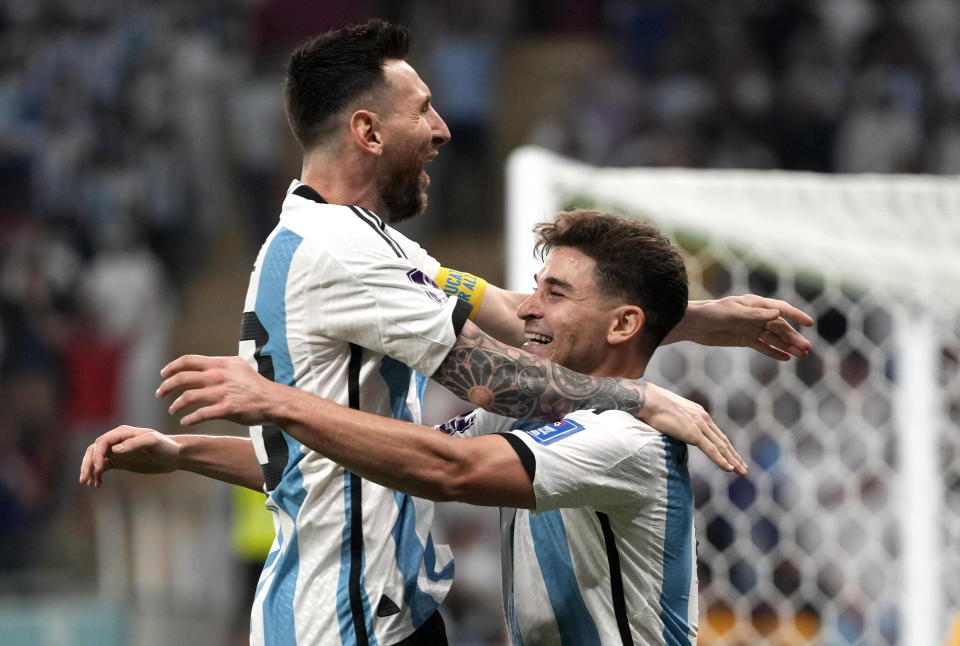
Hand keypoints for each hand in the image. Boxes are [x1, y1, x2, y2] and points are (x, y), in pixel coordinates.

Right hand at [79, 425, 179, 487]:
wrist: (175, 456)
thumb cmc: (166, 447)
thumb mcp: (153, 443)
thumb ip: (135, 443)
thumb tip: (114, 449)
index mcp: (123, 433)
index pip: (102, 442)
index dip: (97, 455)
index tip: (99, 469)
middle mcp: (117, 441)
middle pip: (94, 450)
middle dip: (87, 464)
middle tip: (85, 479)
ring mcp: (118, 451)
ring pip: (96, 459)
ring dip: (89, 470)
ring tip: (89, 483)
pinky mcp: (121, 461)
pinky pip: (104, 467)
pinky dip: (97, 474)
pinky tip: (97, 484)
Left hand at [156, 354, 278, 426]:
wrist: (273, 401)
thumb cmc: (256, 385)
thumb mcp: (239, 367)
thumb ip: (220, 365)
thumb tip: (205, 365)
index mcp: (220, 364)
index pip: (188, 361)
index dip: (172, 367)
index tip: (164, 375)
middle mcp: (218, 376)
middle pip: (183, 378)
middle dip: (167, 386)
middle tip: (160, 394)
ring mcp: (222, 393)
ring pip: (188, 397)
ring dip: (175, 405)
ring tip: (172, 410)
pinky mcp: (226, 409)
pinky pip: (200, 414)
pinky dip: (189, 419)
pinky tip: (185, 422)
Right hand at [641, 382, 746, 474]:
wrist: (647, 399)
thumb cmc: (652, 406)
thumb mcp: (670, 414)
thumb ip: (677, 422)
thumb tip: (673, 429)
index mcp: (698, 413)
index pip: (716, 433)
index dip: (726, 446)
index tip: (733, 456)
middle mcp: (703, 418)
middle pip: (723, 441)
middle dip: (734, 456)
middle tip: (743, 468)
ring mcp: (699, 425)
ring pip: (721, 446)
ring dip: (732, 460)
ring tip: (741, 471)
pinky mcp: (693, 433)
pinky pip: (711, 450)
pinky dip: (721, 460)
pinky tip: (729, 468)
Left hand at [678, 295, 813, 359]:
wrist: (693, 324)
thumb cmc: (711, 313)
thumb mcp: (732, 313)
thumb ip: (754, 314)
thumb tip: (777, 314)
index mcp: (755, 304)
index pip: (780, 309)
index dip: (795, 315)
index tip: (809, 323)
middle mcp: (756, 315)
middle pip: (779, 327)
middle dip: (793, 337)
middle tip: (806, 348)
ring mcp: (752, 328)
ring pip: (774, 338)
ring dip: (787, 345)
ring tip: (801, 354)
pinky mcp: (745, 339)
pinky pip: (763, 346)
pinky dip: (774, 352)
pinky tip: (786, 357)